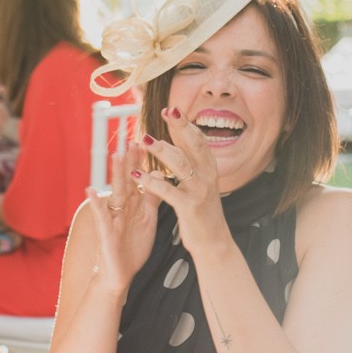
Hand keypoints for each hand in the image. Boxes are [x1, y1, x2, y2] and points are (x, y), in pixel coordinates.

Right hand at [90, 144, 160, 291]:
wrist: (121, 274)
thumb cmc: (133, 246)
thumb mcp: (148, 219)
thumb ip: (152, 199)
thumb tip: (160, 176)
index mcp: (134, 204)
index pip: (138, 177)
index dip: (142, 160)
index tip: (146, 140)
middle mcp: (122, 207)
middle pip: (127, 179)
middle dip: (130, 160)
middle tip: (132, 139)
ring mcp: (113, 218)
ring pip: (115, 193)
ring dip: (115, 174)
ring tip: (115, 155)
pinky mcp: (107, 232)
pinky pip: (101, 216)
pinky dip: (96, 203)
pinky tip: (91, 190)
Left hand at [133, 107, 225, 253]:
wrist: (214, 242)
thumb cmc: (203, 213)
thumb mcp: (202, 185)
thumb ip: (191, 166)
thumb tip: (177, 144)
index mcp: (210, 169)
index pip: (199, 141)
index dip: (186, 125)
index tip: (173, 110)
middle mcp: (207, 176)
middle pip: (193, 145)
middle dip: (179, 127)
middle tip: (165, 111)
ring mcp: (199, 191)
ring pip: (179, 164)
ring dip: (160, 150)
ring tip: (143, 139)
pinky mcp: (189, 207)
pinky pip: (168, 190)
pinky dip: (151, 181)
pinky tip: (136, 175)